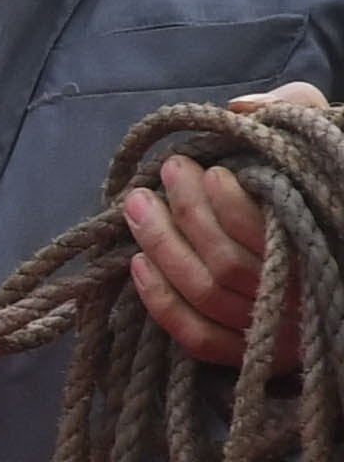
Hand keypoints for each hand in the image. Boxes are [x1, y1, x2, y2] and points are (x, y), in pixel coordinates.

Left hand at [126, 82, 326, 369]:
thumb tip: (241, 108)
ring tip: (136, 206)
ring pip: (207, 296)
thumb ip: (294, 109)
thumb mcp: (318, 138)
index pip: (266, 235)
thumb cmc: (313, 181)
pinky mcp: (249, 354)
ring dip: (162, 248)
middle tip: (164, 175)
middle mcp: (302, 296)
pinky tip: (137, 263)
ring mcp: (275, 331)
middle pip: (228, 265)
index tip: (205, 170)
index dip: (227, 205)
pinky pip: (198, 338)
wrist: (327, 242)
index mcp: (321, 243)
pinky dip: (162, 301)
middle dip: (186, 216)